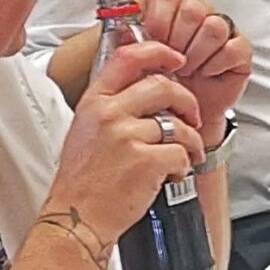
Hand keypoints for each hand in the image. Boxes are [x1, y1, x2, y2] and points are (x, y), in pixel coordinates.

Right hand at [49, 36, 202, 239]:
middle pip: (163, 86)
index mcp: (95, 102)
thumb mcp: (86, 129)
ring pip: (178, 124)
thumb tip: (146, 87)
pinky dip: (183, 166)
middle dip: (187, 101)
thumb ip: (112, 104)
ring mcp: (126, 137)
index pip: (129, 58)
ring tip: (185, 154)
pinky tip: (171, 173)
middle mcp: (109, 114)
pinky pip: (180, 153)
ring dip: (190, 140)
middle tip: (191, 116)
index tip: (176, 58)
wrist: (77, 217)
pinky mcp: (144, 162)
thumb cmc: (83, 180)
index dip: (159, 52)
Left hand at [137, 0, 252, 130]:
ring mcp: (224, 31)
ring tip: (188, 70)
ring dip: (196, 53)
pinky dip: (216, 64)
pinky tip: (206, 74)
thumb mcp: (137, 62)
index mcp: (174, 11)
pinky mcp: (241, 50)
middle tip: (173, 62)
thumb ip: (129, 41)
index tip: (155, 43)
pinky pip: (233, 47)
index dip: (160, 21)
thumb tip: (122, 26)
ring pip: (214, 26)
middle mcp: (200, 15)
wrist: (182, 117)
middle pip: (192, 8)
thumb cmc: (162, 87)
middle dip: (177, 40)